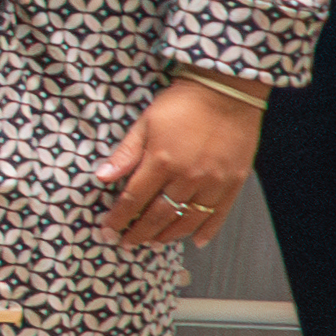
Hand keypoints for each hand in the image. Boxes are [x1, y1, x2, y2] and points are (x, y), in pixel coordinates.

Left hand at [98, 76, 264, 245]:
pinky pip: (218, 215)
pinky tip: (195, 241)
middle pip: (159, 215)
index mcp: (161, 161)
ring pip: (187, 220)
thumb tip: (102, 177)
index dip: (119, 217)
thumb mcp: (146, 122)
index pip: (133, 199)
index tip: (108, 229)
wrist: (227, 92)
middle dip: (139, 232)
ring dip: (168, 235)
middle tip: (126, 243)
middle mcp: (187, 177)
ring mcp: (213, 183)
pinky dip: (206, 231)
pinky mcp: (233, 183)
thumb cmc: (182, 103)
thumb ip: (125, 153)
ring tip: (154, 242)